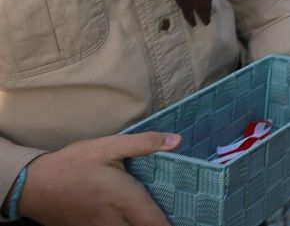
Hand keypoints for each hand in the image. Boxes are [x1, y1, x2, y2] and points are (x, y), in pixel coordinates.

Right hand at [20, 133, 176, 225]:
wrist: (32, 186)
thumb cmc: (73, 163)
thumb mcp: (108, 146)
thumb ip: (143, 144)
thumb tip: (176, 140)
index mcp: (124, 198)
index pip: (156, 223)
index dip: (171, 224)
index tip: (188, 217)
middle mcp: (114, 220)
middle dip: (158, 223)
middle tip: (175, 212)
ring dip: (142, 224)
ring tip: (154, 212)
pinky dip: (125, 225)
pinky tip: (129, 215)